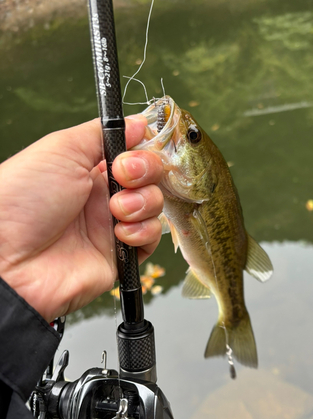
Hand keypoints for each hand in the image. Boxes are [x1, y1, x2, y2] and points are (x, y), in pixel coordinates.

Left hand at [0, 117, 163, 321]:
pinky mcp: (121, 255)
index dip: (142, 150)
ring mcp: (113, 225)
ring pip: (154, 205)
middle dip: (146, 172)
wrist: (9, 258)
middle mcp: (104, 196)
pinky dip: (142, 232)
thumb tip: (137, 122)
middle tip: (124, 176)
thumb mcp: (61, 149)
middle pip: (150, 177)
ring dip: (142, 203)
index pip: (134, 152)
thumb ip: (102, 133)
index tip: (131, 151)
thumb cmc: (23, 200)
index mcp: (90, 169)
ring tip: (115, 211)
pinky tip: (119, 233)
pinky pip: (151, 239)